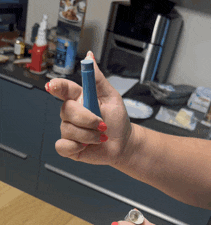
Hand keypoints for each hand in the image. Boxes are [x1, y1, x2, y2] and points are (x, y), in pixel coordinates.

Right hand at [45, 51, 131, 165]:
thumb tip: (89, 58)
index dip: (56, 86)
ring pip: (68, 130)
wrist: (123, 143)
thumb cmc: (117, 120)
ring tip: (100, 136)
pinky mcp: (69, 146)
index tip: (53, 86)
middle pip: (66, 111)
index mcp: (79, 98)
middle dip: (86, 119)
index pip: (63, 89)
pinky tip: (86, 146)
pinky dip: (76, 146)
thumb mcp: (111, 96)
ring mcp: (69, 130)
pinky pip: (62, 146)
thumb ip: (98, 79)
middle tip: (102, 124)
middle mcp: (72, 114)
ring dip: (89, 135)